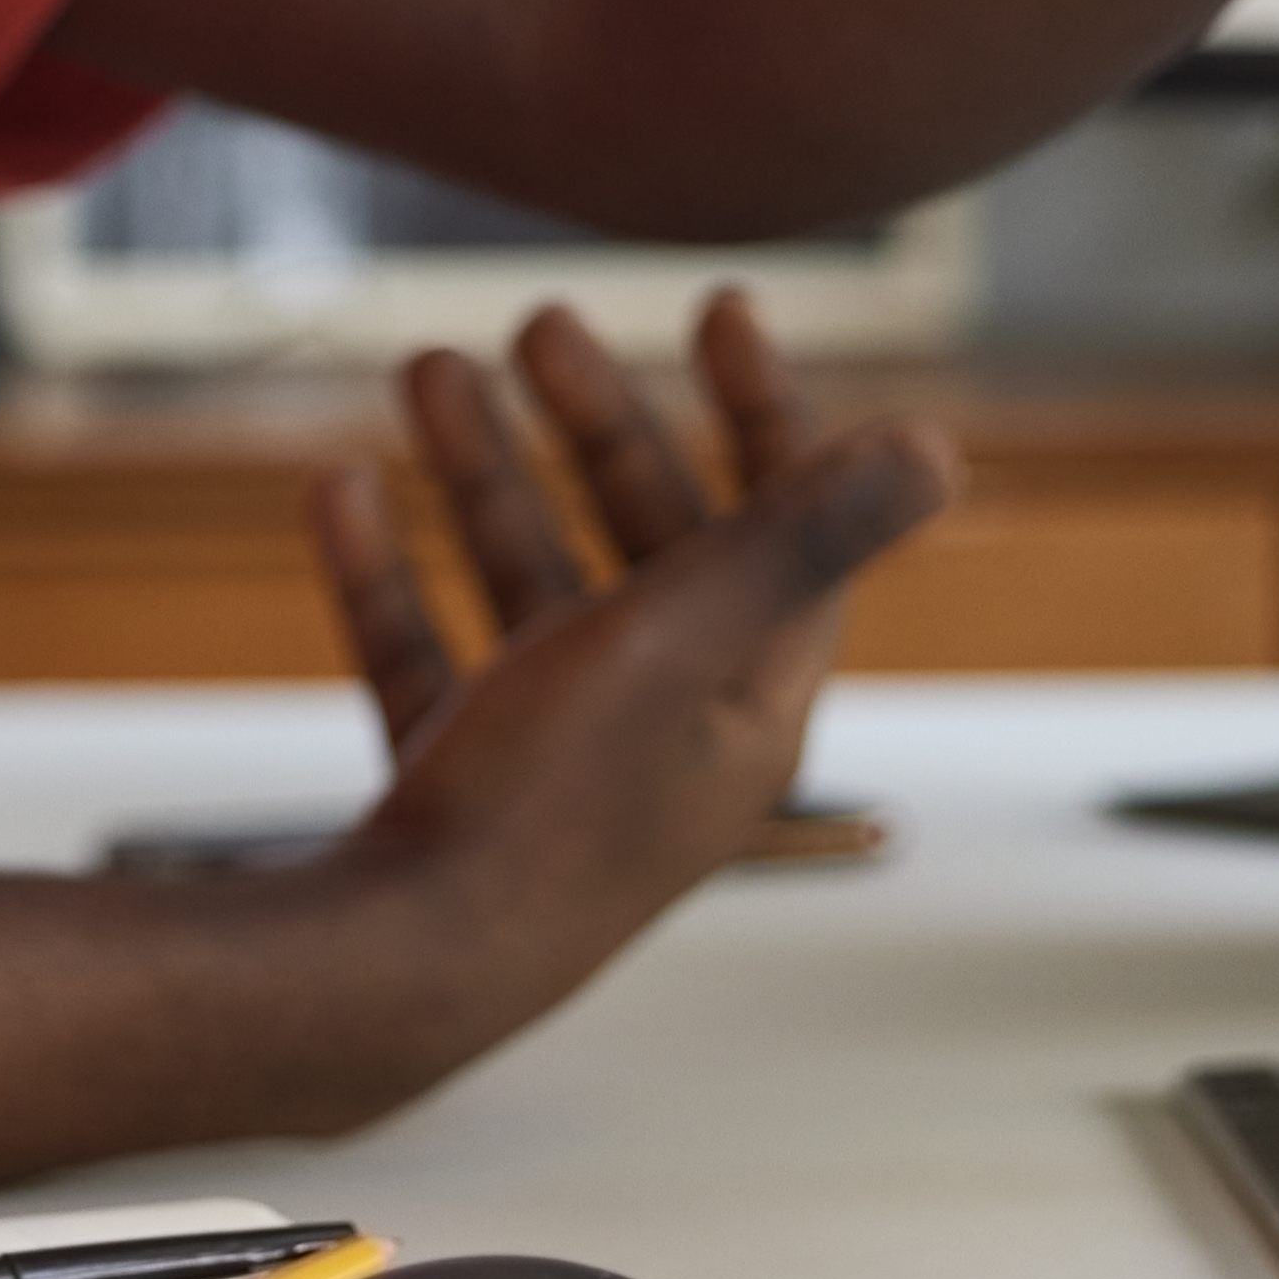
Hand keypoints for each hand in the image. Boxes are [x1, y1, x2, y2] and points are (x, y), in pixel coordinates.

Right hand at [296, 297, 958, 1008]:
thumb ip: (806, 535)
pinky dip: (388, 569)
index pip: (787, 532)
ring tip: (426, 368)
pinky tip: (340, 489)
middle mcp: (663, 736)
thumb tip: (938, 446)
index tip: (717, 307)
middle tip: (541, 321)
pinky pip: (422, 655)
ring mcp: (551, 769)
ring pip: (528, 585)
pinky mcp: (451, 793)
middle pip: (652, 544)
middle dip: (599, 421)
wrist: (394, 972)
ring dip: (484, 471)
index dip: (763, 411)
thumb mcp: (692, 639)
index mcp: (749, 703)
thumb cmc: (556, 808)